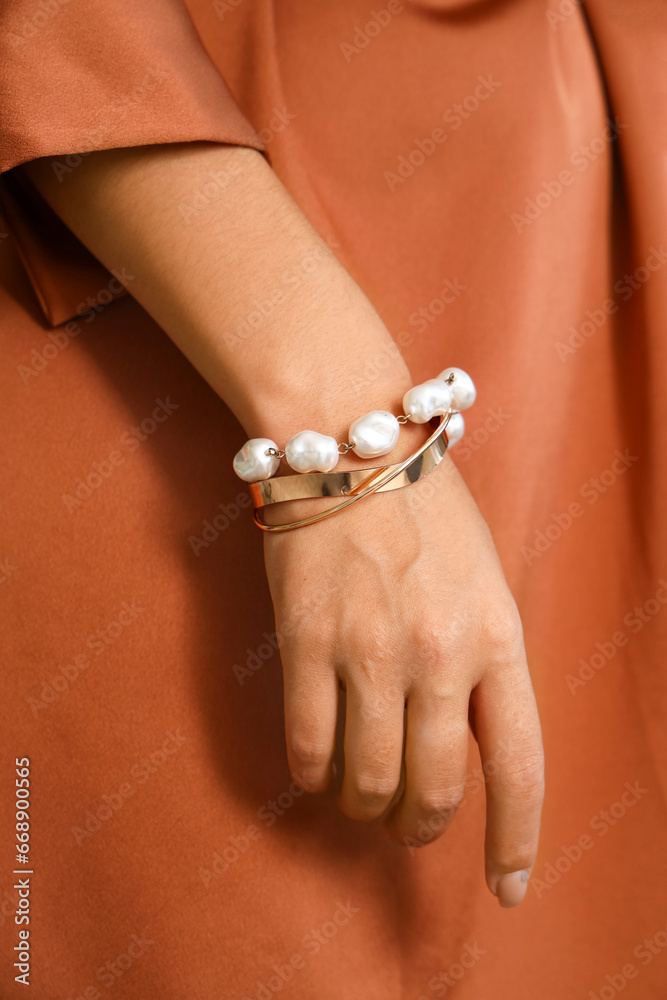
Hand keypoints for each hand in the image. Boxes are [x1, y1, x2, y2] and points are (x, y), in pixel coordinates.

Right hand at [263, 452, 543, 907]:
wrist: (351, 445)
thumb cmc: (425, 512)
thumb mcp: (487, 582)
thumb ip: (484, 662)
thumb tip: (463, 743)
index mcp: (498, 637)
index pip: (519, 766)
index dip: (514, 840)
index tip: (505, 888)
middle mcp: (440, 653)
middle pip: (434, 791)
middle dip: (420, 825)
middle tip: (407, 822)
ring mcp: (370, 650)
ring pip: (368, 780)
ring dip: (364, 804)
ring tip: (361, 794)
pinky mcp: (306, 642)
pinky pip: (308, 746)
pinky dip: (313, 774)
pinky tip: (317, 767)